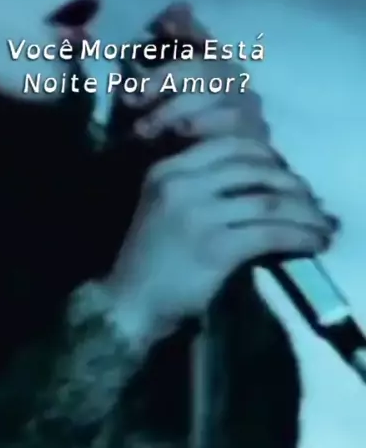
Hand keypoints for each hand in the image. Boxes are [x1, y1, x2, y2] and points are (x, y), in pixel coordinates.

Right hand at [103, 5, 337, 349]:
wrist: (127, 303)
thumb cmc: (149, 258)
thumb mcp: (163, 206)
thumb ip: (198, 185)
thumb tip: (257, 176)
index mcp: (167, 170)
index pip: (228, 145)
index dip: (266, 154)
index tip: (283, 170)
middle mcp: (181, 184)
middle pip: (253, 168)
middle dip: (291, 182)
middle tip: (309, 198)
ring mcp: (197, 214)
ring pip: (267, 199)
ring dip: (303, 211)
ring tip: (320, 223)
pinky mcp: (215, 247)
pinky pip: (270, 233)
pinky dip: (298, 236)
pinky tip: (312, 242)